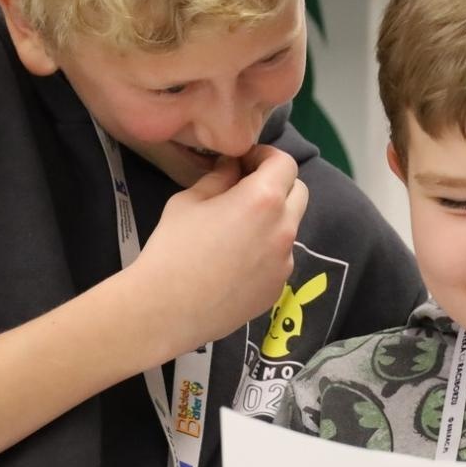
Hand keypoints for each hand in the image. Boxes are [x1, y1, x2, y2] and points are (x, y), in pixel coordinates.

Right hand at [135, 146, 307, 352]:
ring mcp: (285, 262)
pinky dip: (265, 252)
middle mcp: (284, 229)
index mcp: (264, 200)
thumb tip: (233, 168)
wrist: (166, 309)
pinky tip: (233, 265)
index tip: (245, 164)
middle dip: (277, 185)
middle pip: (299, 193)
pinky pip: (279, 259)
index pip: (285, 163)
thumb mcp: (189, 200)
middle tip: (245, 191)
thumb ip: (220, 178)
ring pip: (288, 228)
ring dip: (271, 220)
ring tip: (235, 233)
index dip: (266, 157)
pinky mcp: (277, 289)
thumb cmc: (173, 248)